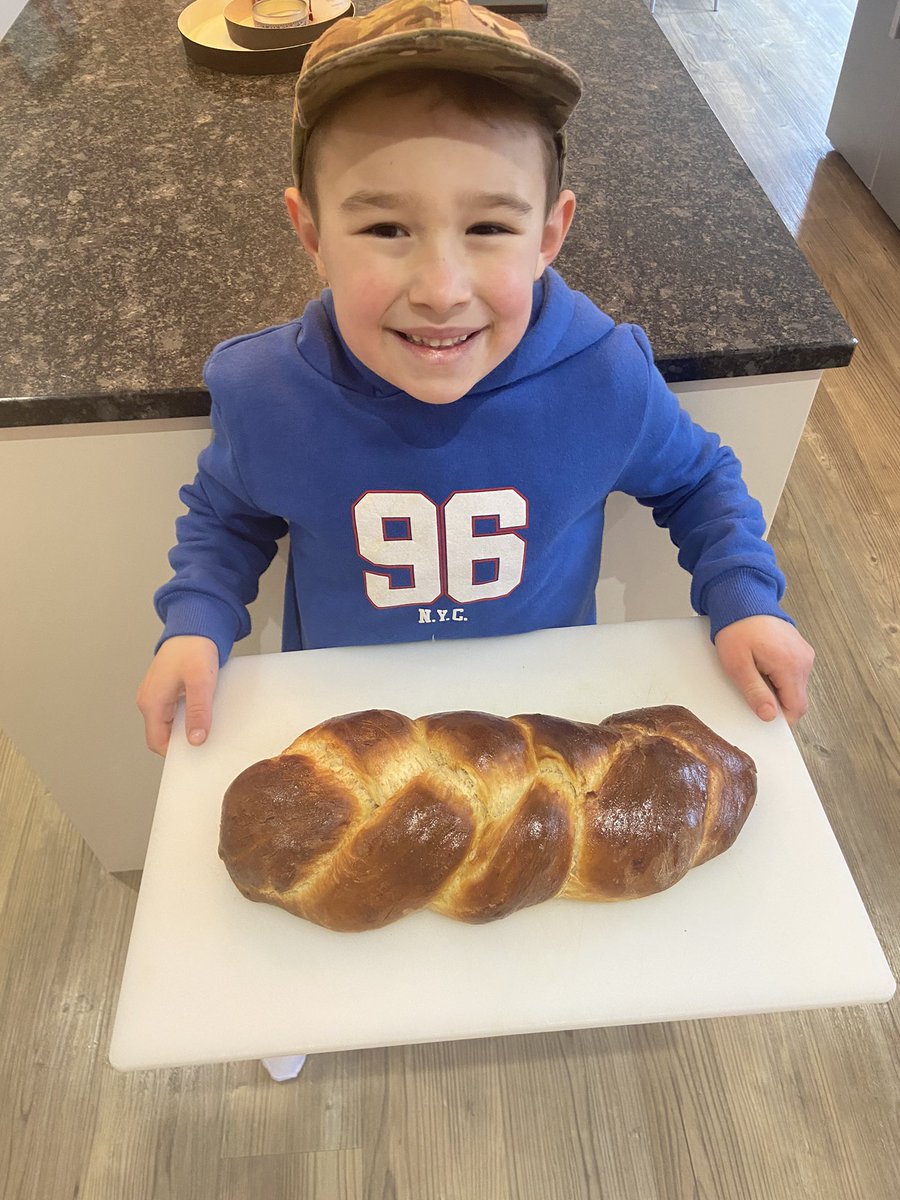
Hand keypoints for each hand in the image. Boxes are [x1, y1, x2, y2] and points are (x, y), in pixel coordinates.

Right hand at [136, 636, 219, 754]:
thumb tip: (195, 739)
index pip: (157, 742)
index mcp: (151, 702)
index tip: (196, 754)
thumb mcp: (200, 682)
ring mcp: (157, 694)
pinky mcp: (167, 688)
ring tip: (207, 725)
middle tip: (205, 741)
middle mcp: (150, 700)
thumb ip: (198, 712)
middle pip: (163, 734)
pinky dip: (189, 714)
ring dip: (187, 727)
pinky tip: (204, 711)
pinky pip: (176, 710)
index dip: (176, 753)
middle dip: (183, 741)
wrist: (195, 624)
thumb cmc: (194, 647)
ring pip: (170, 723)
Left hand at [714, 615, 814, 726]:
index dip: (780, 718)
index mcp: (790, 666)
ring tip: (756, 672)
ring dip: (777, 688)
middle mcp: (803, 660)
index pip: (796, 708)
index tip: (763, 715)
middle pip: (797, 699)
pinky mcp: (800, 649)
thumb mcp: (737, 665)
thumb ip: (755, 692)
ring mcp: (804, 653)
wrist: (743, 599)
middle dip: (777, 702)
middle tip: (753, 689)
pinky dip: (780, 676)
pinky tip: (763, 664)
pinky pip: (794, 673)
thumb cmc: (737, 628)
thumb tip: (769, 715)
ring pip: (795, 687)